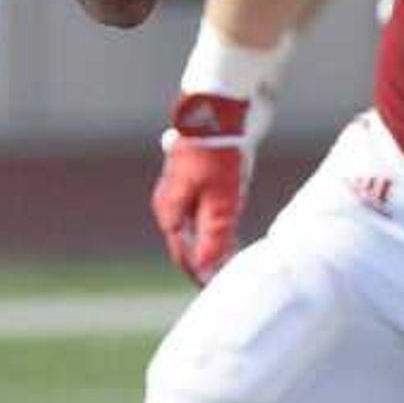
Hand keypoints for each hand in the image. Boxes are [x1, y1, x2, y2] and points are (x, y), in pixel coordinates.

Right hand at [150, 90, 261, 282]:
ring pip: (196, 230)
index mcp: (170, 210)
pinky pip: (203, 215)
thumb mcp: (221, 199)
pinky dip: (217, 229)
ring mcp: (182, 192)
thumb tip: (206, 269)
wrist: (218, 111)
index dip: (200, 275)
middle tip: (229, 282)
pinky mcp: (196, 182)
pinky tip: (232, 235)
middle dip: (206, 264)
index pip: (183, 255)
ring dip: (212, 248)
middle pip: (188, 244)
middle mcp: (171, 204)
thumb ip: (214, 235)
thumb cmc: (219, 154)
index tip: (219, 292)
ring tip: (233, 263)